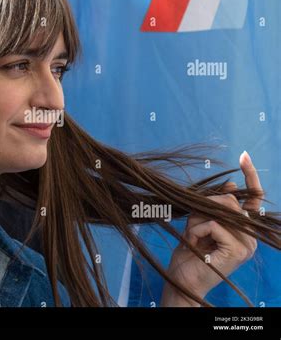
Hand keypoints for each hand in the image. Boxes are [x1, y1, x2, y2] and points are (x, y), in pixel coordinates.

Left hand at [161, 151, 262, 305]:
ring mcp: (246, 245)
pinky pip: (213, 224)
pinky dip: (197, 229)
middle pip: (228, 200)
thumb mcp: (199, 221)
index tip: (244, 156)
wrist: (181, 277)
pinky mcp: (237, 252)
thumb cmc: (189, 250)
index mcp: (243, 228)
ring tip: (193, 237)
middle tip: (192, 225)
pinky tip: (195, 243)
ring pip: (219, 210)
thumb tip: (230, 183)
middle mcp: (250, 236)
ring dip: (197, 220)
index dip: (250, 175)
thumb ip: (215, 205)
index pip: (253, 198)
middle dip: (202, 207)